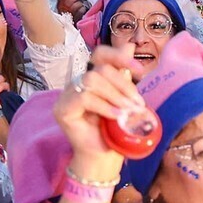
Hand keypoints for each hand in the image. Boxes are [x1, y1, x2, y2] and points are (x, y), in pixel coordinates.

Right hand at [51, 45, 143, 164]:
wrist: (103, 158)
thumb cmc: (114, 131)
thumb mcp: (123, 99)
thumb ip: (123, 75)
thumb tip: (129, 44)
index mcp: (91, 77)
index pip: (100, 54)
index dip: (119, 56)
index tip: (140, 70)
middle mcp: (76, 83)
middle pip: (100, 69)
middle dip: (123, 85)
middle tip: (137, 104)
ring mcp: (66, 96)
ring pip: (92, 80)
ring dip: (115, 96)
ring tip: (127, 112)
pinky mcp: (62, 110)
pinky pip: (84, 98)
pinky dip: (104, 107)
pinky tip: (116, 117)